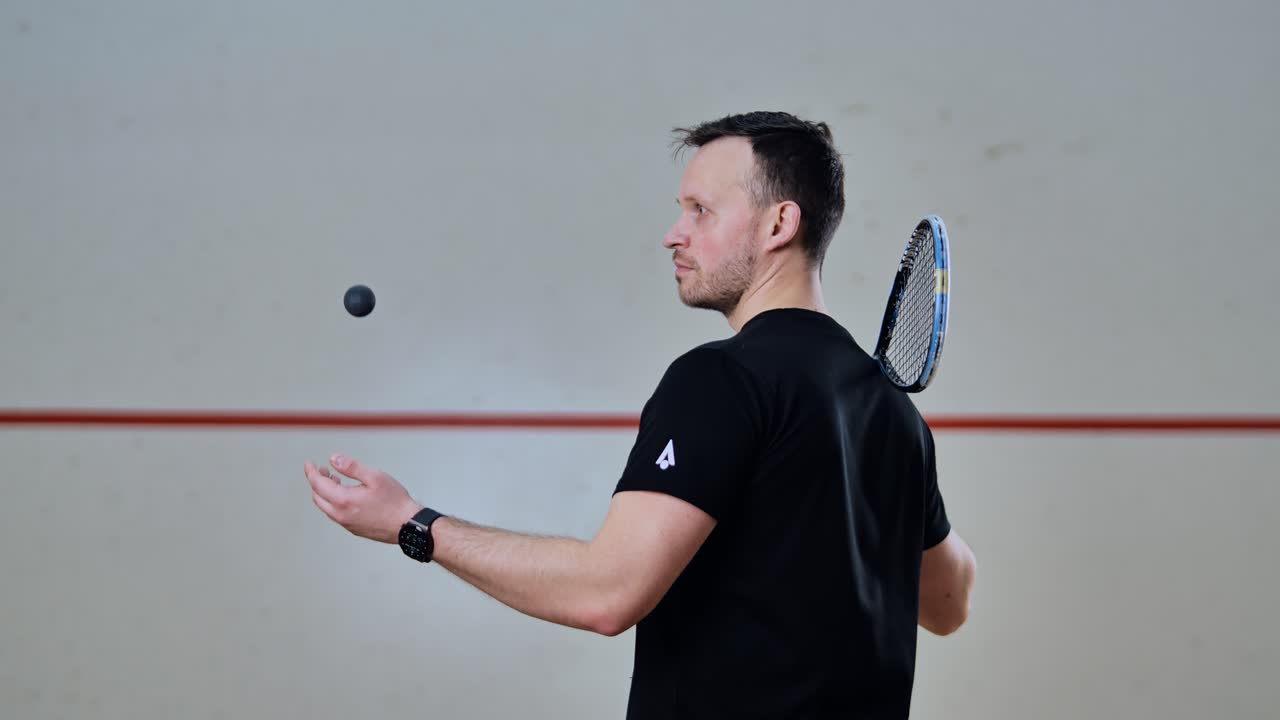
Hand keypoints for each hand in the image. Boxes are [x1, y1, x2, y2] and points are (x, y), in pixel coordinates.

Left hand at [305, 454, 423, 543]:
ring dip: (325, 493)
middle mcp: (341, 514)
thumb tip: (333, 459)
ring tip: (335, 480)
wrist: (407, 525)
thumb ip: (352, 467)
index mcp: (343, 500)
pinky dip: (333, 502)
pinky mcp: (354, 529)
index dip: (311, 472)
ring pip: (326, 507)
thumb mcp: (375, 476)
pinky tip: (346, 495)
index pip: (318, 484)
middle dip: (316, 482)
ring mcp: (346, 524)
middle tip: (323, 470)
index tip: (309, 463)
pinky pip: (336, 514)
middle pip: (317, 497)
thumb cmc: (394, 501)